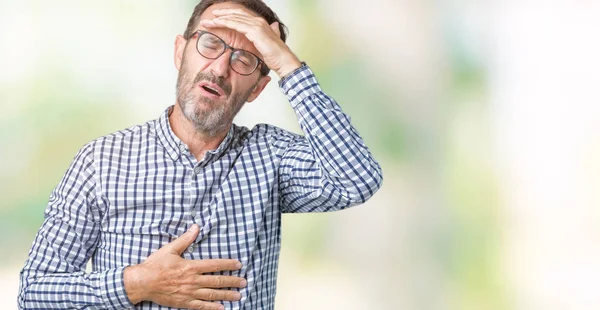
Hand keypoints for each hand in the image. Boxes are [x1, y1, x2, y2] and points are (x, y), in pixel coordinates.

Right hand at [124, 225, 245, 309]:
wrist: (142, 283)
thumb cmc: (155, 265)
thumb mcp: (170, 249)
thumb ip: (185, 239)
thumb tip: (196, 227)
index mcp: (191, 266)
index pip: (214, 265)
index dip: (228, 265)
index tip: (239, 265)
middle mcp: (193, 280)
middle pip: (217, 281)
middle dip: (232, 282)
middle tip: (244, 282)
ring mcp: (189, 293)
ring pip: (212, 295)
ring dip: (227, 295)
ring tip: (239, 296)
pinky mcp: (183, 303)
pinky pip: (201, 306)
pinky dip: (212, 307)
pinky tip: (222, 308)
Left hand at [200, 8, 301, 77]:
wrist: (284, 61)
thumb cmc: (276, 56)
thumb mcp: (267, 45)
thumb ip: (266, 37)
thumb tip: (272, 28)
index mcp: (260, 24)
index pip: (241, 16)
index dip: (228, 15)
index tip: (217, 19)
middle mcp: (258, 21)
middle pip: (235, 13)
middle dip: (221, 14)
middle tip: (209, 17)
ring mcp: (256, 25)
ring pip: (234, 18)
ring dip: (219, 18)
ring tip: (208, 21)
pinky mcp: (255, 31)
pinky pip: (236, 24)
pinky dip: (225, 22)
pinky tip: (217, 23)